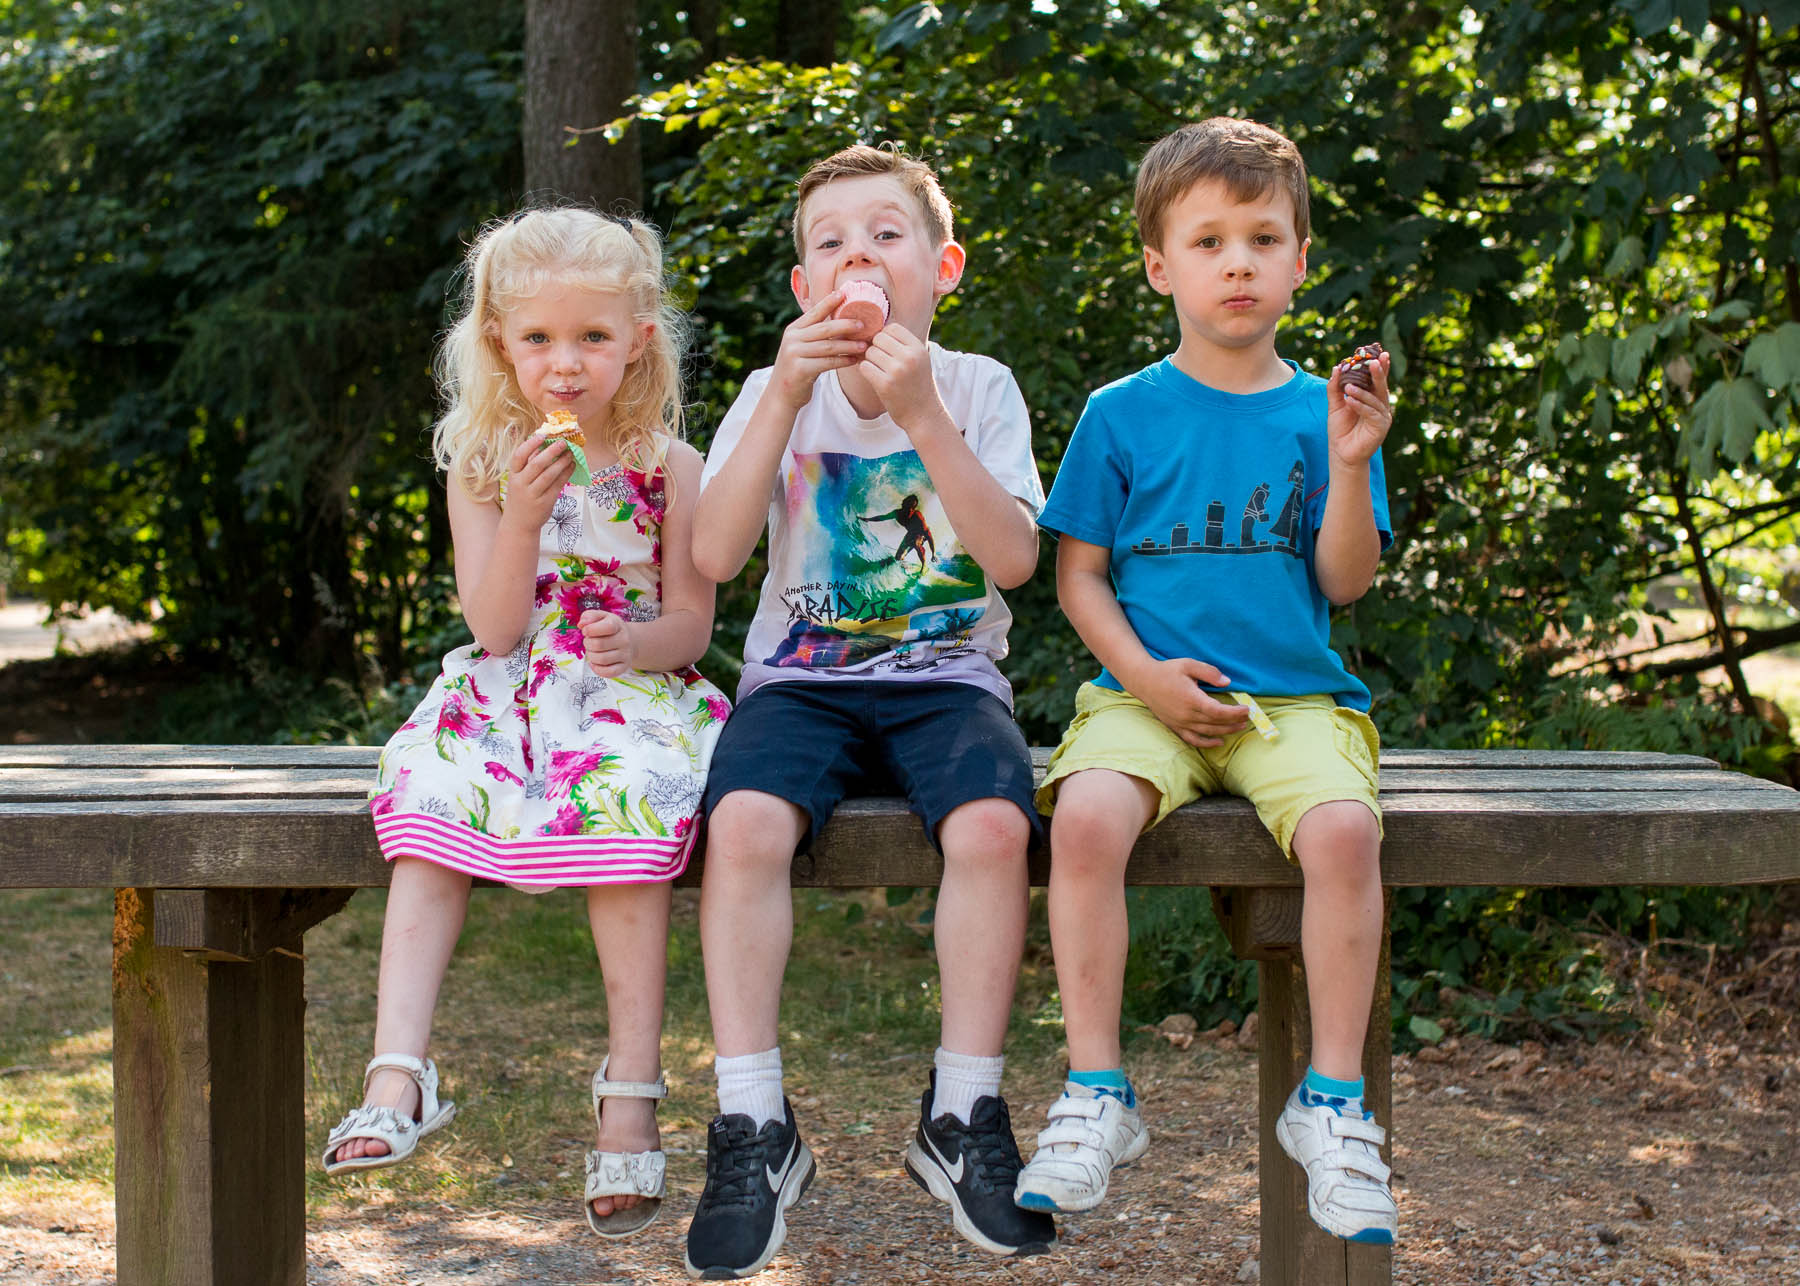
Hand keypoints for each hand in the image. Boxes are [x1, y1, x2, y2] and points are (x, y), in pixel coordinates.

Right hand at [500, 432, 575, 532]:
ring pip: (549, 475)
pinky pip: (557, 485)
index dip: (530, 444)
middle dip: (551, 451)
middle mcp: (521, 484)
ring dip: (561, 462)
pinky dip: (566, 474)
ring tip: (571, 453)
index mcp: (513, 475)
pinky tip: (572, 466)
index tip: (542, 435)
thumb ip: (528, 466)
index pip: (519, 456)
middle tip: (563, 442)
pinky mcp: (545, 502)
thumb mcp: (518, 481)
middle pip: (536, 464)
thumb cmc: (521, 498)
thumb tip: (545, 445)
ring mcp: (533, 494)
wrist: (519, 524)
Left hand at [580, 609, 636, 677]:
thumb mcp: (601, 617)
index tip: (586, 630)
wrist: (629, 641)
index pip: (607, 627)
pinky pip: (608, 672)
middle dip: (587, 643)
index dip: (590, 629)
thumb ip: (589, 616)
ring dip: (590, 656)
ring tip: (592, 651)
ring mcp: (625, 654)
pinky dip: (597, 669)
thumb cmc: (610, 629)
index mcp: (618, 625)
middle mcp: (624, 640)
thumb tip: (581, 624)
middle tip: (588, 641)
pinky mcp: (623, 667)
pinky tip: (594, 663)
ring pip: (601, 659)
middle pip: (598, 645)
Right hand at [769, 290, 869, 411]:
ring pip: (829, 346)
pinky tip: (854, 360)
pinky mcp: (800, 369)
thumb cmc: (798, 369)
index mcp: (793, 330)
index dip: (829, 302)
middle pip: (825, 328)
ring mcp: (795, 354)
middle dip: (846, 325)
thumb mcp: (801, 347)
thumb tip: (842, 322)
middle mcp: (792, 339)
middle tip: (864, 324)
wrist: (781, 395)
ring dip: (849, 346)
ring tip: (864, 345)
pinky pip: (827, 362)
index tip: (844, 293)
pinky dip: (843, 361)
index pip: (814, 312)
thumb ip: (814, 335)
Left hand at [859, 324, 945, 433]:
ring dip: (870, 361)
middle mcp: (909, 357)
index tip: (887, 349)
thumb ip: (904, 345)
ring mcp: (897, 371)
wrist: (924, 415)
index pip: (892, 328)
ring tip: (880, 371)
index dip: (885, 336)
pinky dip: (866, 371)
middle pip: (878, 338)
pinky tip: (875, 378)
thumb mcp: (920, 360)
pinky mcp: (885, 384)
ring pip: (870, 352)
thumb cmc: (918, 386)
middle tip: (881, 361)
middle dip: (876, 348)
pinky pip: (864, 367)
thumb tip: (876, 330)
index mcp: (918, 348)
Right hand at [1134, 657, 1249, 748]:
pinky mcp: (1175, 727)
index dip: (1235, 712)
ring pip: (1208, 732)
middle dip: (1234, 721)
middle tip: (1248, 717)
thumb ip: (1209, 672)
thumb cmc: (1167, 671)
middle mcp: (1186, 714)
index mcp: (1191, 698)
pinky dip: (1207, 743)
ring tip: (1240, 727)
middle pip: (1216, 723)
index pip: (1218, 711)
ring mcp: (1180, 723)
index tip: (1246, 709)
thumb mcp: (1189, 664)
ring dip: (1226, 731)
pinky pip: (1193, 740)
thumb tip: (1227, 682)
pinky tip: (1219, 742)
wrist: (1143, 681)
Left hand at [1327, 350, 1393, 468]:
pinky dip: (1360, 406)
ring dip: (1362, 392)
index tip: (1379, 351)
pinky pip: (1371, 413)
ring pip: (1375, 399)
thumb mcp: (1335, 406)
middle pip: (1381, 386)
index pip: (1376, 379)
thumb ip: (1335, 388)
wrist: (1341, 453)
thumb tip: (1336, 367)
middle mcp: (1380, 405)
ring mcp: (1382, 416)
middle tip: (1375, 360)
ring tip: (1348, 387)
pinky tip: (1350, 401)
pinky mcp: (1380, 427)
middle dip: (1379, 372)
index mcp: (1372, 398)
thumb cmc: (1340, 430)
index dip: (1380, 366)